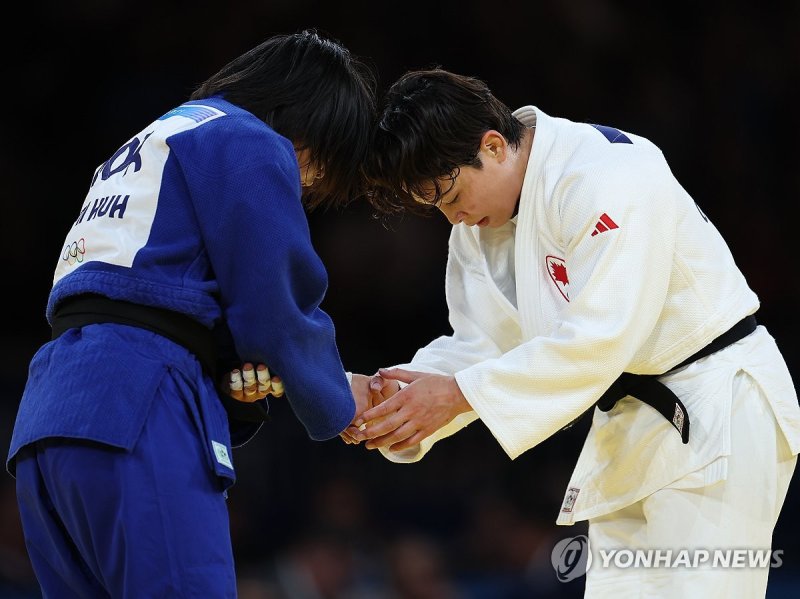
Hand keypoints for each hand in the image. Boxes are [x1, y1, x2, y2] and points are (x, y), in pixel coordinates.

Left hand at [223, 362, 283, 402]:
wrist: (234, 373)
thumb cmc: (253, 366)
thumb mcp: (262, 364)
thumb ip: (268, 362)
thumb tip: (273, 353)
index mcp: (270, 386)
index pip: (277, 389)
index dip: (277, 385)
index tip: (276, 377)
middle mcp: (260, 392)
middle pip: (264, 387)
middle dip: (263, 377)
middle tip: (261, 366)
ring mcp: (248, 395)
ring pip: (250, 387)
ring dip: (249, 376)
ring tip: (248, 366)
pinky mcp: (236, 395)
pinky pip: (237, 388)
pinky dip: (236, 379)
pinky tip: (236, 371)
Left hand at [351, 368, 470, 451]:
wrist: (458, 393)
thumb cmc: (436, 383)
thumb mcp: (415, 375)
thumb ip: (396, 374)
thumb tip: (380, 371)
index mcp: (406, 396)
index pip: (383, 408)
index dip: (369, 416)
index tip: (359, 421)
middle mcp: (411, 411)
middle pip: (387, 425)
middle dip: (371, 433)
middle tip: (359, 437)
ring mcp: (419, 422)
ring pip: (397, 436)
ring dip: (382, 442)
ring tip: (370, 446)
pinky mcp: (428, 430)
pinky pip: (411, 441)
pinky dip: (400, 446)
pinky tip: (391, 448)